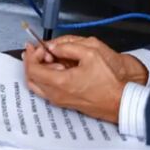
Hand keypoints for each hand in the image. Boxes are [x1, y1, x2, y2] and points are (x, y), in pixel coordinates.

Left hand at [22, 36, 147, 123]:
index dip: (32, 55)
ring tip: (46, 58)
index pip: (33, 69)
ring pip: (37, 86)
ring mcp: (60, 100)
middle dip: (31, 62)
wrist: (119, 101)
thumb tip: (53, 47)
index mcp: (60, 82)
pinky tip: (54, 68)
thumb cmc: (108, 81)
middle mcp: (56, 94)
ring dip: (37, 70)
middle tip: (36, 50)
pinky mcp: (65, 102)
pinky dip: (44, 78)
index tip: (38, 47)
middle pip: (31, 78)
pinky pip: (46, 90)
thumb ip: (68, 47)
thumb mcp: (91, 53)